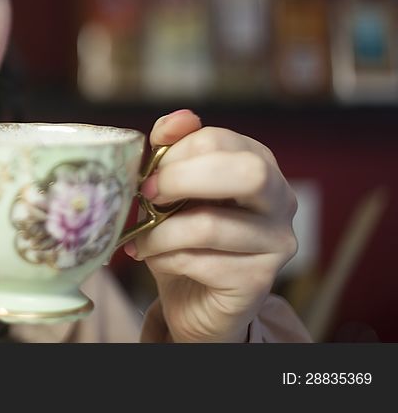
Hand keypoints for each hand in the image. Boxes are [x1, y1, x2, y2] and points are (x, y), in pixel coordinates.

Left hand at [125, 109, 298, 341]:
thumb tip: (176, 120)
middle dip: (181, 179)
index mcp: (259, 164)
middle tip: (146, 195)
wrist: (196, 299)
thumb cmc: (184, 235)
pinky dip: (165, 258)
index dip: (175, 152)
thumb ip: (173, 149)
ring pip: (211, 224)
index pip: (219, 140)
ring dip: (160, 231)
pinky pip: (201, 261)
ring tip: (140, 238)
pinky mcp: (259, 281)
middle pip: (245, 172)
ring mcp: (276, 242)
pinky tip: (155, 259)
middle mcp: (280, 199)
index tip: (146, 173)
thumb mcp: (173, 188)